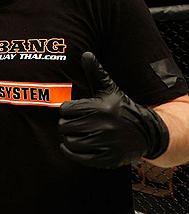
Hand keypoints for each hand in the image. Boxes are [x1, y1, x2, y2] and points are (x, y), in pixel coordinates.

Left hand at [58, 52, 168, 167]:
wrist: (147, 131)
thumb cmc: (121, 107)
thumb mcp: (110, 89)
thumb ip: (96, 73)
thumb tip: (86, 54)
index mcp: (101, 108)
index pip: (66, 110)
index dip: (67, 110)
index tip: (75, 111)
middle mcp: (104, 126)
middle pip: (65, 126)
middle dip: (67, 124)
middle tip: (76, 123)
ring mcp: (106, 144)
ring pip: (70, 142)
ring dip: (69, 138)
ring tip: (78, 134)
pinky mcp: (107, 159)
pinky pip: (77, 157)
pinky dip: (71, 152)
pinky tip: (74, 146)